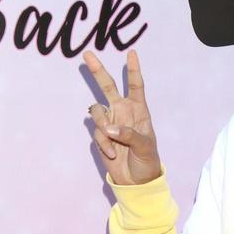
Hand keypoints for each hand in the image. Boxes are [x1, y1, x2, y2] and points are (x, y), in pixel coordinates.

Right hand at [84, 49, 161, 184]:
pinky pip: (97, 132)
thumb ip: (129, 135)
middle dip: (97, 71)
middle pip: (108, 87)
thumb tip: (109, 129)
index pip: (136, 86)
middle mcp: (123, 112)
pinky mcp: (101, 135)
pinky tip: (113, 153)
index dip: (133, 70)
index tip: (132, 53)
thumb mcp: (145, 147)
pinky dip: (104, 143)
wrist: (136, 180)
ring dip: (102, 124)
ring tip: (113, 140)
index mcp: (138, 110)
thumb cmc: (147, 160)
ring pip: (97, 111)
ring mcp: (110, 122)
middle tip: (87, 54)